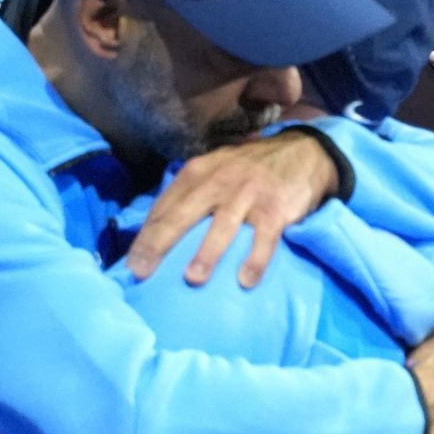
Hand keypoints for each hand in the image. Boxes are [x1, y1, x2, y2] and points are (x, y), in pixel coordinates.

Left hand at [124, 129, 339, 288]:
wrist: (304, 152)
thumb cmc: (249, 170)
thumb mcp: (216, 169)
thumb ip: (189, 194)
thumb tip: (152, 233)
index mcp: (199, 171)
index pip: (165, 205)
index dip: (145, 235)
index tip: (130, 265)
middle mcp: (221, 180)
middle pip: (185, 213)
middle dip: (160, 243)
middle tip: (141, 271)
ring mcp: (250, 193)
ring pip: (224, 225)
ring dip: (208, 253)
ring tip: (192, 279)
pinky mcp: (277, 208)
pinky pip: (265, 238)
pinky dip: (256, 259)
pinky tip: (245, 281)